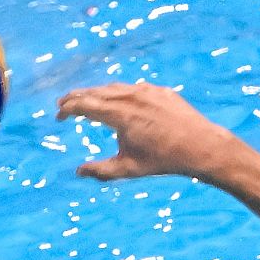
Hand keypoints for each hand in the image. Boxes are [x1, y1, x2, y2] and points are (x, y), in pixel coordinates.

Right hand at [56, 82, 240, 182]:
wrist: (201, 146)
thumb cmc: (164, 160)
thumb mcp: (129, 169)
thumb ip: (101, 171)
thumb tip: (79, 172)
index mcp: (118, 114)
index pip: (84, 105)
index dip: (67, 109)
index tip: (58, 116)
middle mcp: (130, 96)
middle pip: (96, 91)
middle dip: (77, 97)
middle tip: (64, 104)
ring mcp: (147, 91)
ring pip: (116, 88)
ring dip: (98, 93)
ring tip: (89, 100)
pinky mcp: (162, 92)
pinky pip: (136, 89)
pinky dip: (122, 93)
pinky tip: (120, 100)